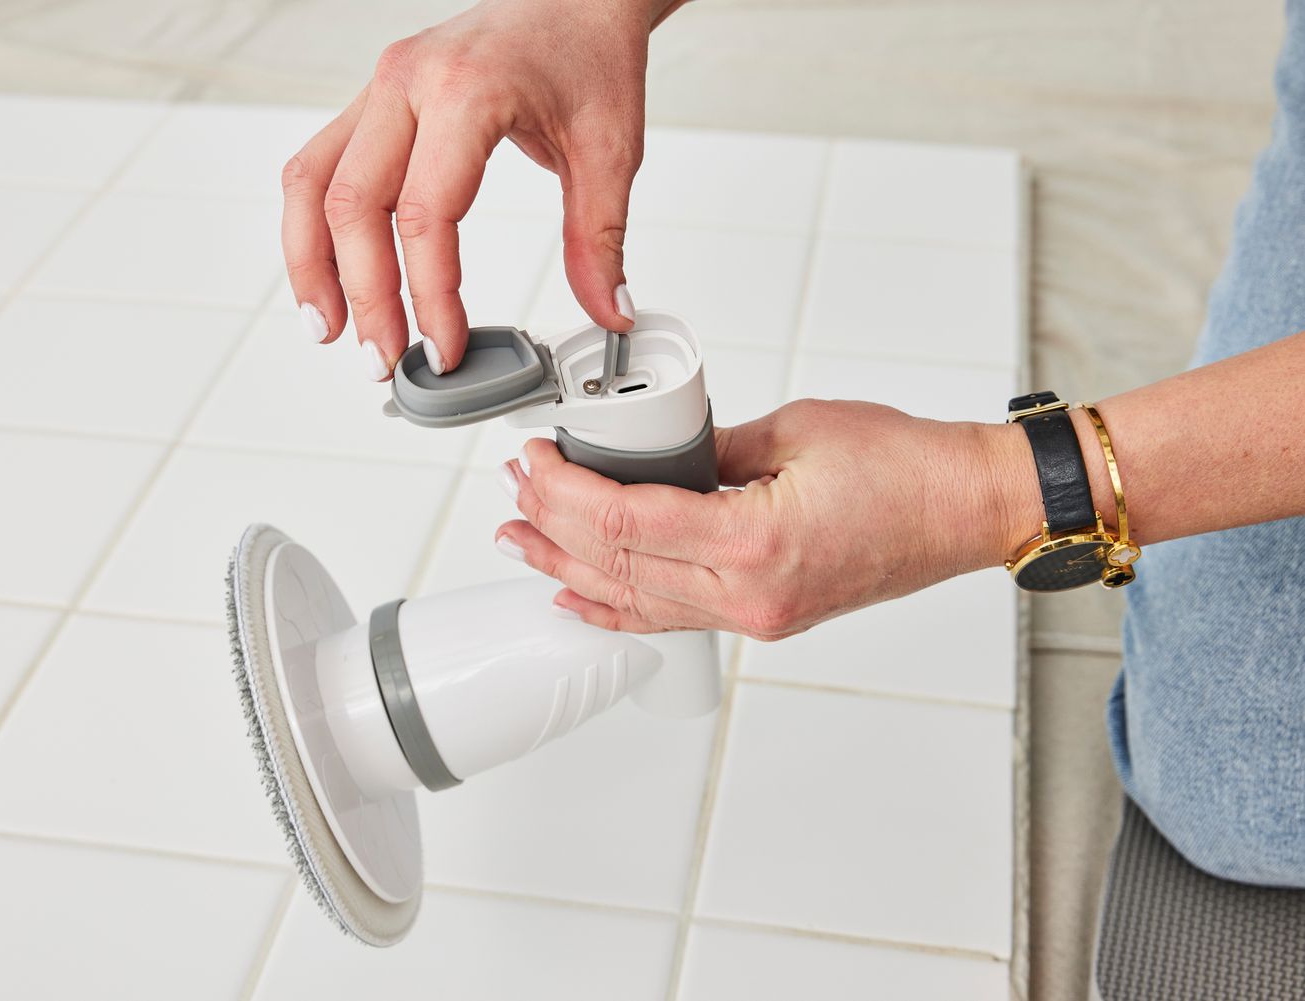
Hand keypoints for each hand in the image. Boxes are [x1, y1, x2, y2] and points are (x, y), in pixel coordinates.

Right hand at [282, 0, 669, 379]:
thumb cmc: (586, 54)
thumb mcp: (611, 151)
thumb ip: (601, 241)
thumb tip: (609, 314)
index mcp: (467, 90)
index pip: (425, 214)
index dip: (430, 294)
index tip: (448, 347)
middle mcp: (406, 82)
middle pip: (353, 207)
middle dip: (365, 296)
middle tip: (384, 359)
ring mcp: (379, 88)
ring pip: (310, 184)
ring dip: (312, 265)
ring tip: (329, 331)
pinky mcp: (372, 102)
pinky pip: (317, 167)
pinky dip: (313, 228)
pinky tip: (328, 278)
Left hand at [495, 400, 1034, 638]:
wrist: (966, 509)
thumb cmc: (906, 467)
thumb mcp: (792, 430)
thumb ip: (708, 447)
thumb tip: (649, 453)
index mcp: (755, 542)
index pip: (627, 522)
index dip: (568, 493)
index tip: (535, 461)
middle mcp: (750, 594)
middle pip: (621, 566)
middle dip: (555, 525)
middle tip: (517, 490)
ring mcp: (756, 614)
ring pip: (638, 601)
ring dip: (572, 568)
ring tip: (522, 541)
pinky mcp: (763, 615)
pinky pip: (673, 617)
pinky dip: (619, 606)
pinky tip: (580, 596)